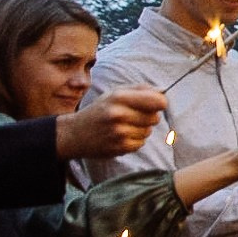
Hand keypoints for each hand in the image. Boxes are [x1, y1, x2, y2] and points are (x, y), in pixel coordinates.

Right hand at [54, 88, 169, 159]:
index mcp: (119, 97)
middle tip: (131, 116)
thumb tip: (163, 90)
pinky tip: (119, 137)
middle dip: (148, 117)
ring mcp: (119, 132)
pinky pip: (141, 143)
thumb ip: (140, 89)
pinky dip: (134, 141)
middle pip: (155, 118)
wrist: (74, 134)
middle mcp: (119, 114)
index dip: (160, 103)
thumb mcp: (115, 93)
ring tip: (122, 127)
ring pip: (148, 131)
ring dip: (140, 130)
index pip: (158, 101)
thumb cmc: (99, 110)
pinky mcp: (120, 147)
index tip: (156, 104)